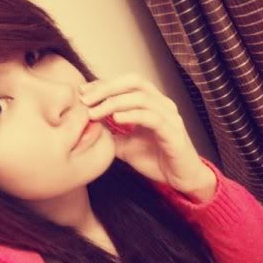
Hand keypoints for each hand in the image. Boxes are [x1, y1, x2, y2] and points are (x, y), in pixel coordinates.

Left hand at [79, 73, 209, 191]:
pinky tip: (115, 119)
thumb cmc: (155, 160)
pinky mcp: (173, 132)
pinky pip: (152, 118)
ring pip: (141, 98)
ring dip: (114, 103)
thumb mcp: (125, 146)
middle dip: (107, 88)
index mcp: (152, 103)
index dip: (104, 84)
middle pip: (134, 82)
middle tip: (85, 99)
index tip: (82, 91)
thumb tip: (89, 127)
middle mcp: (162, 104)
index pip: (126, 83)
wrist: (179, 180)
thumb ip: (111, 134)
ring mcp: (169, 116)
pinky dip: (132, 115)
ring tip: (94, 112)